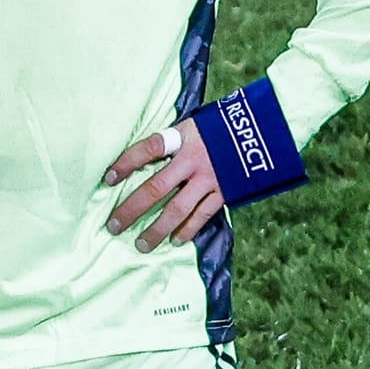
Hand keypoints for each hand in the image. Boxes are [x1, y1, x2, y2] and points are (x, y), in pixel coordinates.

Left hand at [102, 117, 226, 248]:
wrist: (262, 132)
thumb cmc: (221, 126)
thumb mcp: (195, 124)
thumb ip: (173, 140)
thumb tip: (144, 156)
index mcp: (183, 138)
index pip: (148, 149)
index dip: (126, 163)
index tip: (107, 178)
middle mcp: (193, 161)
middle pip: (155, 188)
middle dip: (132, 209)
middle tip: (113, 226)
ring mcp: (209, 179)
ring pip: (177, 209)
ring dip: (157, 229)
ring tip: (141, 244)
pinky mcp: (224, 192)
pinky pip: (202, 216)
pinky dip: (187, 230)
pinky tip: (174, 241)